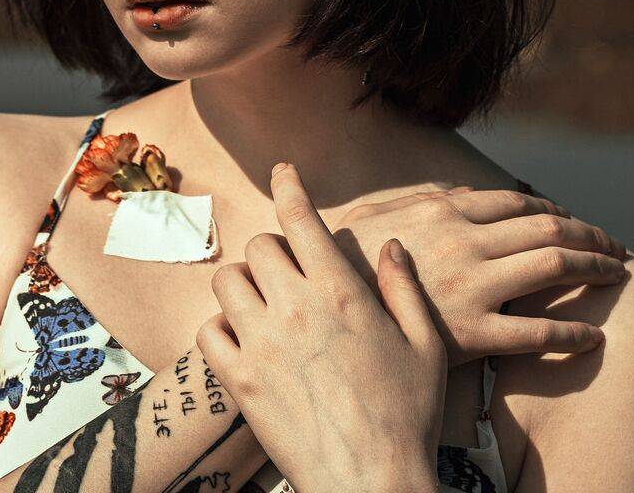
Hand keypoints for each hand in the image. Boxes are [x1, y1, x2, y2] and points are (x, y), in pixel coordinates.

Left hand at [197, 163, 445, 492]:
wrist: (372, 481)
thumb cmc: (406, 418)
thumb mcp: (424, 346)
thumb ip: (405, 289)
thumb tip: (391, 246)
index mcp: (342, 292)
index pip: (302, 217)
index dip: (290, 186)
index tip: (283, 171)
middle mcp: (296, 307)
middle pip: (260, 246)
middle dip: (273, 253)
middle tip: (286, 273)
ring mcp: (262, 343)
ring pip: (229, 282)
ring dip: (244, 287)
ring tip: (264, 307)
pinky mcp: (238, 380)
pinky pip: (209, 331)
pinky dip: (221, 329)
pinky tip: (244, 342)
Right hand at [330, 185, 630, 364]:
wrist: (321, 313)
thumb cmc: (342, 265)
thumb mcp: (372, 217)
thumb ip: (417, 201)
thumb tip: (456, 193)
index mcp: (444, 211)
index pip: (518, 203)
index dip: (556, 210)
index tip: (576, 222)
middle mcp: (466, 242)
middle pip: (548, 227)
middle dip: (591, 234)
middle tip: (615, 247)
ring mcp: (473, 286)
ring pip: (554, 266)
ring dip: (595, 268)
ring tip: (618, 276)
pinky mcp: (473, 333)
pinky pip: (537, 332)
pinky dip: (573, 333)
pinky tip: (594, 337)